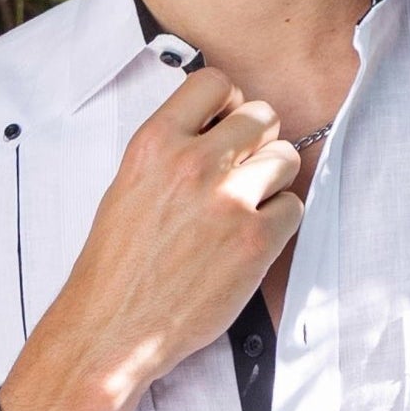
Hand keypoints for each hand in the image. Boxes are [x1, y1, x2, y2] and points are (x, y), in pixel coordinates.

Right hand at [0, 66, 302, 410]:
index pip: (214, 83)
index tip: (227, 127)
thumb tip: (217, 130)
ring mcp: (228, 200)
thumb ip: (173, 151)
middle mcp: (193, 162)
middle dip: (259, 142)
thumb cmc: (118, 266)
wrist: (114, 328)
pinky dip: (282, 222)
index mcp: (155, 142)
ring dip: (274, 181)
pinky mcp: (256, 239)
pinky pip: (295, 206)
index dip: (229, 105)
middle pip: (262, 116)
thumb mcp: (129, 186)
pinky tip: (253, 240)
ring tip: (248, 209)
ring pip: (286, 158)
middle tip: (245, 172)